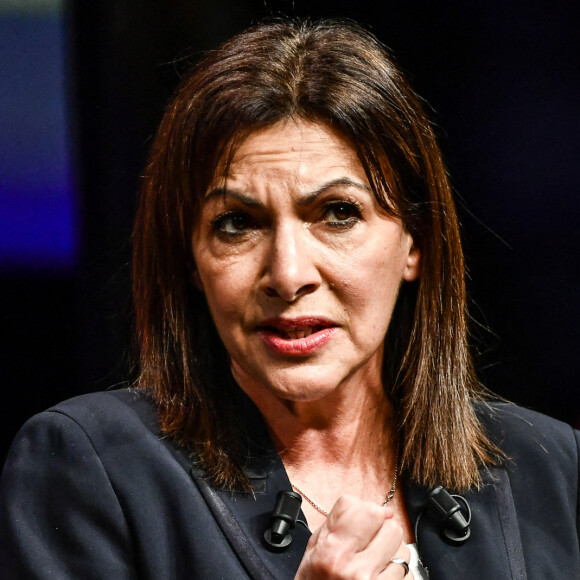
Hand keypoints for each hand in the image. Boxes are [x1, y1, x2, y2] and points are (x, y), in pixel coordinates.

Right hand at [295, 495, 412, 578]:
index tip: (361, 521)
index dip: (366, 512)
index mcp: (333, 552)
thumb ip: (342, 519)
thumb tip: (383, 510)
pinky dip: (397, 573)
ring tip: (373, 563)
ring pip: (403, 550)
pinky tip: (380, 576)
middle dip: (381, 532)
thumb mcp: (315, 546)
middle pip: (391, 528)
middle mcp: (355, 570)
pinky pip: (408, 573)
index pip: (369, 511)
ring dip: (391, 553)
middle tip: (367, 544)